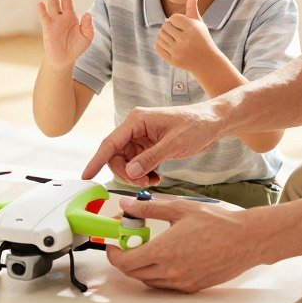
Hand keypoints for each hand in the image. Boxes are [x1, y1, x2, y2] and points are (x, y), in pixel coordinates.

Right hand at [38, 0, 93, 67]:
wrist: (65, 59)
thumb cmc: (76, 47)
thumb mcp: (87, 36)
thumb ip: (88, 25)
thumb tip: (87, 14)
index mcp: (70, 16)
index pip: (67, 0)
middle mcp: (61, 17)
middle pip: (58, 0)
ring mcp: (53, 22)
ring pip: (52, 6)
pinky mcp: (48, 29)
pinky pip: (45, 18)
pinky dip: (42, 11)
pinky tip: (40, 4)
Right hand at [81, 103, 221, 185]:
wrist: (214, 122)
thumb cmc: (197, 125)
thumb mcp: (174, 144)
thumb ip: (150, 159)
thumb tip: (130, 172)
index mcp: (136, 120)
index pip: (110, 143)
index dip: (97, 160)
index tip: (87, 175)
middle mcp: (135, 128)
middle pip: (116, 155)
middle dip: (125, 172)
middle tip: (143, 182)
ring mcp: (142, 138)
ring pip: (126, 162)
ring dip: (136, 175)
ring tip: (153, 180)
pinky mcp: (149, 146)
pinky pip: (137, 164)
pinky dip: (144, 174)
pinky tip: (157, 177)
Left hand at [106, 196, 263, 291]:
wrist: (246, 240)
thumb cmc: (217, 223)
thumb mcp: (179, 208)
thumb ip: (149, 208)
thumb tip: (126, 204)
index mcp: (164, 252)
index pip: (125, 262)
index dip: (113, 254)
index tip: (113, 243)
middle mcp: (171, 272)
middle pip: (134, 273)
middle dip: (125, 258)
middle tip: (128, 241)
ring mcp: (182, 282)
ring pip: (149, 280)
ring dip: (141, 266)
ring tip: (148, 245)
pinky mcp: (192, 287)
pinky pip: (165, 284)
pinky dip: (157, 273)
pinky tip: (165, 255)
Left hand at [155, 0, 222, 74]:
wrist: (207, 62)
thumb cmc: (202, 39)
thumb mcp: (198, 23)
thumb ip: (193, 8)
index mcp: (192, 28)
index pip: (173, 18)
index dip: (177, 21)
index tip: (183, 26)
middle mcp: (185, 40)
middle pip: (165, 26)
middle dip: (170, 28)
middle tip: (178, 33)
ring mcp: (178, 51)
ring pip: (160, 36)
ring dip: (165, 36)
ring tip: (174, 39)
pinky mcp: (173, 61)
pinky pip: (158, 47)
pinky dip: (161, 45)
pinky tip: (170, 46)